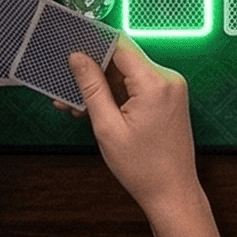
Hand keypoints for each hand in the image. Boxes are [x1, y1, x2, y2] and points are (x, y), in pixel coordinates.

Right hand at [71, 38, 203, 219]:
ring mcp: (170, 89)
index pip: (119, 46)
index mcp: (155, 83)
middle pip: (122, 61)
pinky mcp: (167, 99)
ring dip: (101, 87)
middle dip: (92, 71)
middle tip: (65, 84)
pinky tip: (93, 110)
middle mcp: (167, 80)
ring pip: (127, 75)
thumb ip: (92, 88)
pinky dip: (116, 96)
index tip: (70, 46)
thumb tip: (78, 58)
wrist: (172, 192)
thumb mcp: (107, 127)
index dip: (92, 45)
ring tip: (74, 104)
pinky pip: (137, 87)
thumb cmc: (143, 167)